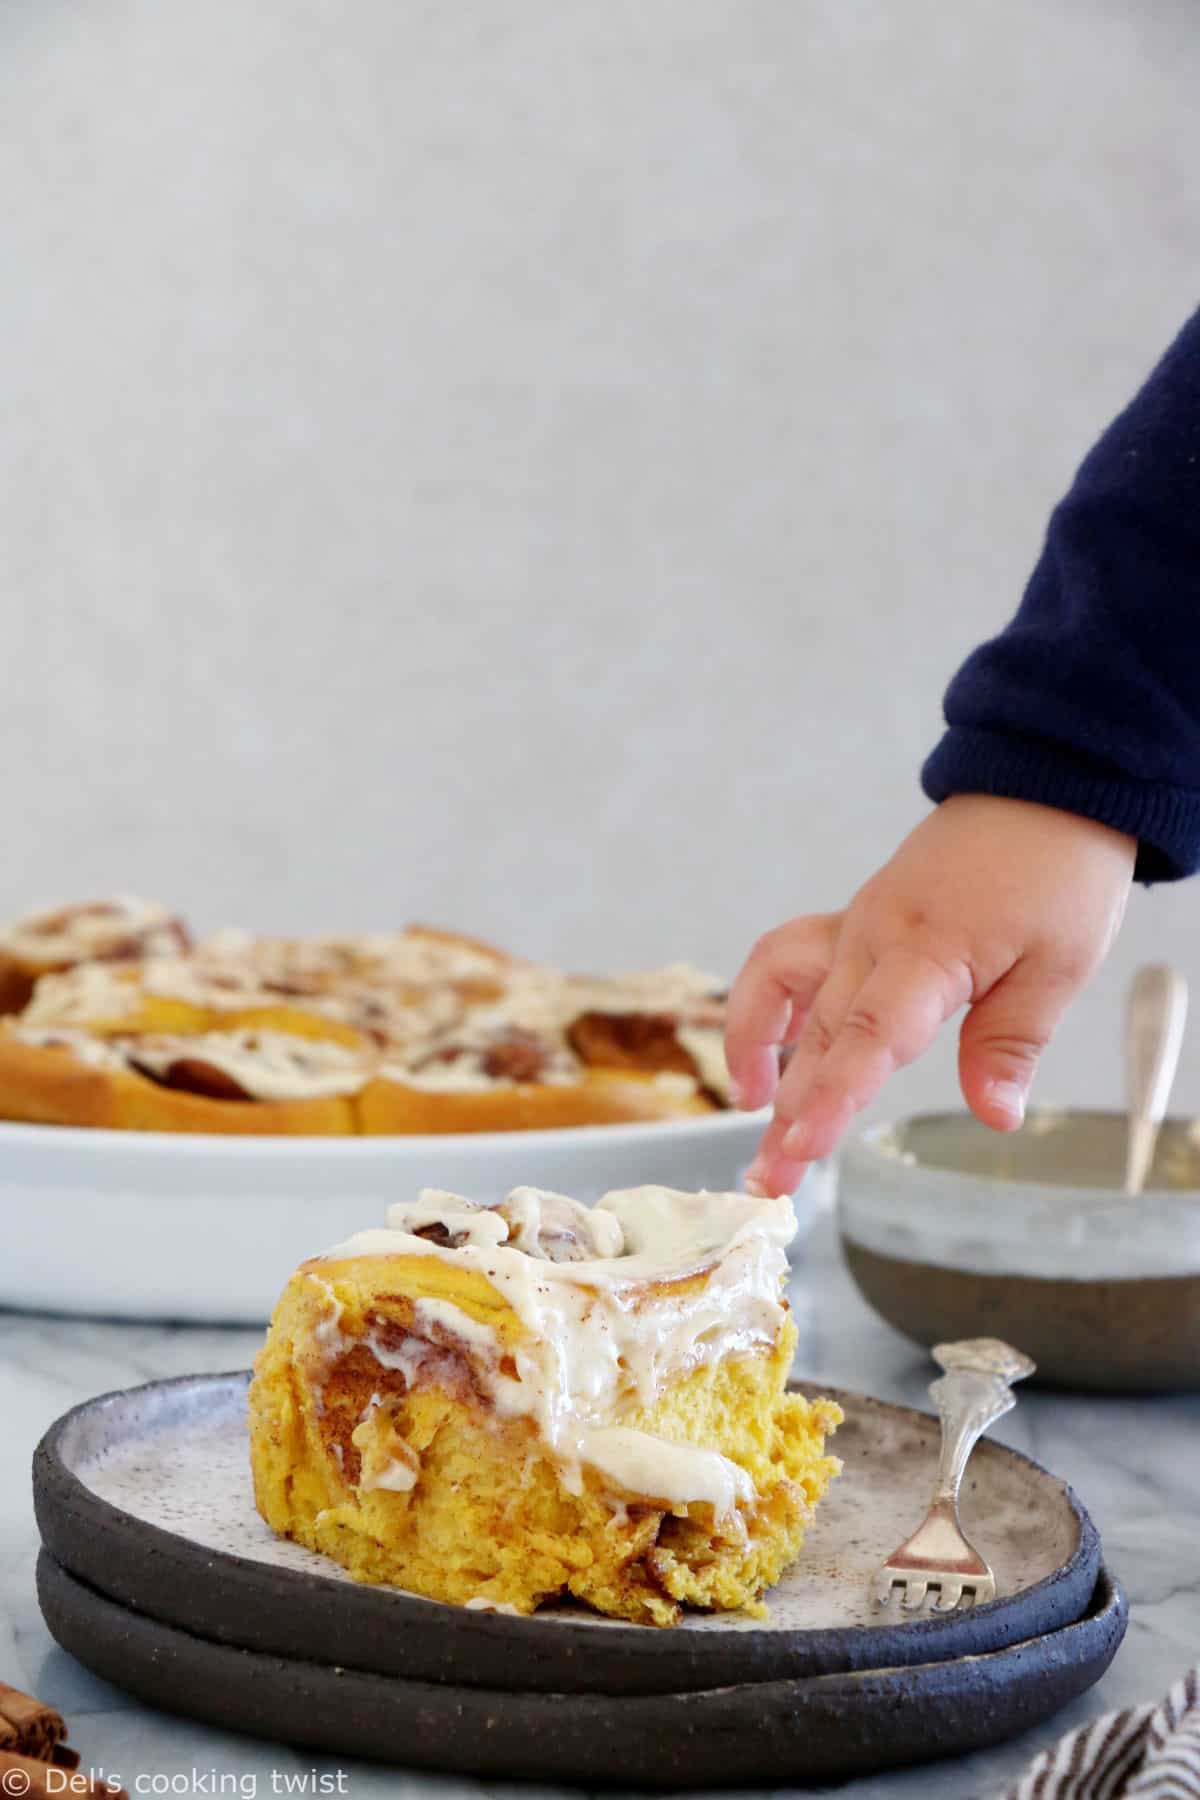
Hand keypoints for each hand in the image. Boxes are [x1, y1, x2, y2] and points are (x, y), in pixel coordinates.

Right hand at [726, 795, 1135, 1195]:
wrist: (1042, 789)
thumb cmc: (1057, 872)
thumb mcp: (1060, 962)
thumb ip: (1011, 1041)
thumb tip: (994, 1114)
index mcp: (930, 947)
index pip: (870, 1032)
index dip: (832, 1093)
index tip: (801, 1145)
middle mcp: (875, 934)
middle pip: (818, 1032)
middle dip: (788, 1112)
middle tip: (768, 1181)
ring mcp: (858, 923)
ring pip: (784, 990)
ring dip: (755, 1051)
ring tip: (751, 1108)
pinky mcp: (856, 920)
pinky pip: (789, 959)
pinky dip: (768, 1005)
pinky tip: (774, 1052)